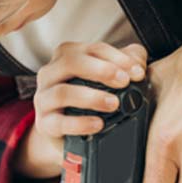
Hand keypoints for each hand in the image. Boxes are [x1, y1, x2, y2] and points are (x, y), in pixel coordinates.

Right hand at [15, 42, 148, 178]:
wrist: (71, 134)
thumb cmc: (90, 100)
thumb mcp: (108, 78)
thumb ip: (126, 63)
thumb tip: (137, 65)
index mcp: (67, 57)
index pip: (92, 48)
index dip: (117, 58)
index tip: (137, 72)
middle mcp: (51, 74)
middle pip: (70, 61)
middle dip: (100, 70)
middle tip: (124, 82)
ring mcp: (44, 98)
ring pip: (62, 92)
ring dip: (91, 97)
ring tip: (114, 104)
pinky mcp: (44, 123)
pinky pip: (58, 122)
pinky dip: (80, 123)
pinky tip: (98, 124)